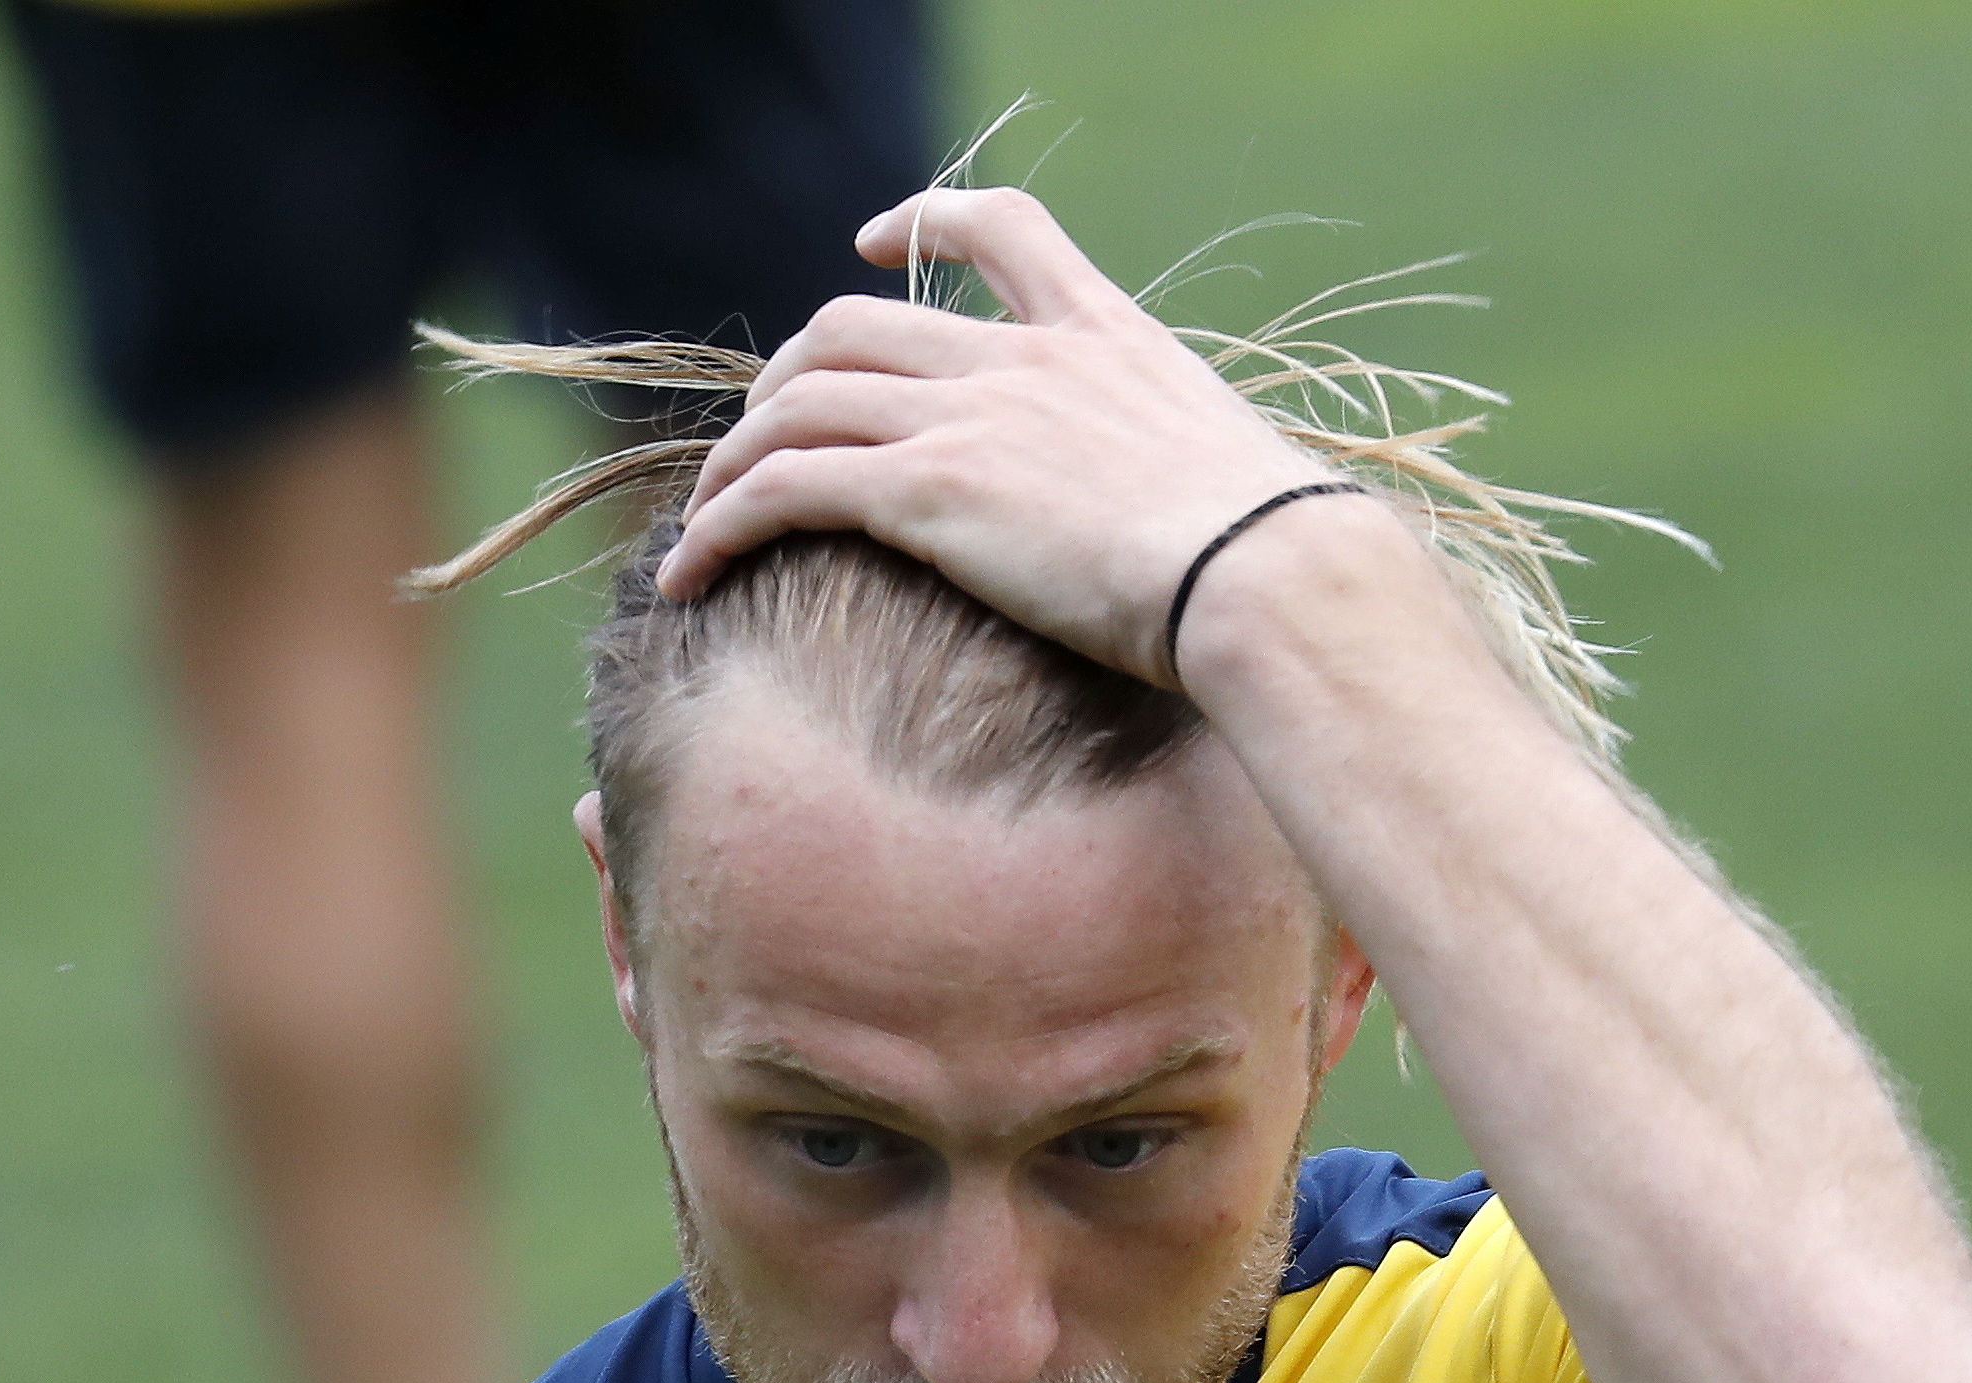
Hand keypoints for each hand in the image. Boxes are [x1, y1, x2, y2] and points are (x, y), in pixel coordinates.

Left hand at [658, 188, 1336, 682]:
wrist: (1268, 573)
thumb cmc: (1281, 558)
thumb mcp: (1239, 477)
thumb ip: (1190, 473)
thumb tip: (1223, 534)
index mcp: (1103, 337)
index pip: (1005, 228)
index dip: (926, 219)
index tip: (872, 242)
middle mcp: (1021, 360)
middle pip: (854, 324)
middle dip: (789, 376)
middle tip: (765, 439)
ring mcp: (968, 417)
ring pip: (798, 403)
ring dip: (735, 461)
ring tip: (705, 520)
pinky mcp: (926, 491)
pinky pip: (782, 489)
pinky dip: (721, 524)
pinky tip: (690, 575)